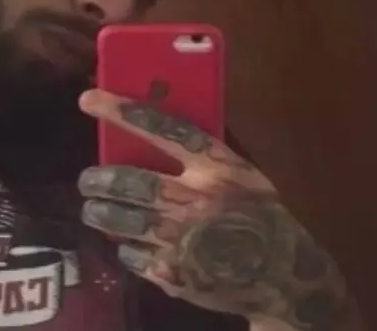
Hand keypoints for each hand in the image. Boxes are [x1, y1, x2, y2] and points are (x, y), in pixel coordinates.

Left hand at [76, 89, 361, 330]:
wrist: (288, 277)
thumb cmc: (264, 216)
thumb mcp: (245, 175)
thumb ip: (205, 156)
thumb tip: (152, 129)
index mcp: (217, 168)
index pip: (164, 129)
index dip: (124, 111)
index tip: (90, 99)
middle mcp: (195, 200)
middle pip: (129, 181)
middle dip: (98, 179)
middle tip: (88, 180)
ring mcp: (182, 239)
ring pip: (121, 220)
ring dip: (100, 213)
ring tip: (94, 209)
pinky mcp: (174, 273)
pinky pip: (132, 256)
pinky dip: (125, 247)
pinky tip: (128, 243)